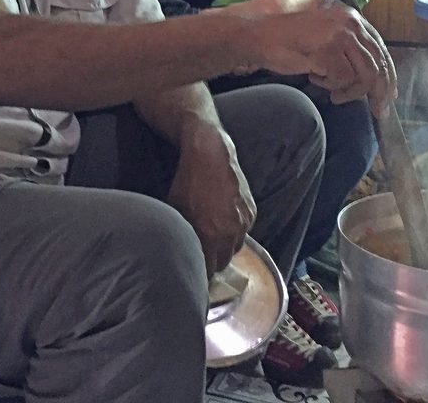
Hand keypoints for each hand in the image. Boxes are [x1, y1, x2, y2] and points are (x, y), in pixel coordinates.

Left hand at [166, 129, 255, 277]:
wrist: (210, 153)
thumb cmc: (187, 181)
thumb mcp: (176, 210)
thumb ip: (181, 235)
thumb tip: (177, 253)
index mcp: (209, 235)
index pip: (207, 271)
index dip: (198, 273)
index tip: (192, 274)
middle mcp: (230, 233)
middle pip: (222, 263)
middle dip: (211, 260)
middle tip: (200, 253)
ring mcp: (243, 222)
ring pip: (235, 248)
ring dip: (224, 246)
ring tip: (212, 234)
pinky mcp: (251, 212)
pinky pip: (244, 232)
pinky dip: (235, 230)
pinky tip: (223, 218)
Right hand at [248, 4, 396, 117]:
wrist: (258, 36)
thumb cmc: (287, 41)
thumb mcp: (325, 38)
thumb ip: (348, 50)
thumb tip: (371, 78)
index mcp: (352, 18)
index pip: (380, 50)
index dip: (387, 76)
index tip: (388, 96)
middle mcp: (350, 23)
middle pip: (378, 64)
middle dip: (380, 91)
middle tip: (378, 111)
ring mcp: (339, 35)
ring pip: (365, 74)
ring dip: (351, 91)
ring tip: (335, 95)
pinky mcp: (328, 50)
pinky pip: (343, 79)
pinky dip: (331, 85)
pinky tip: (315, 79)